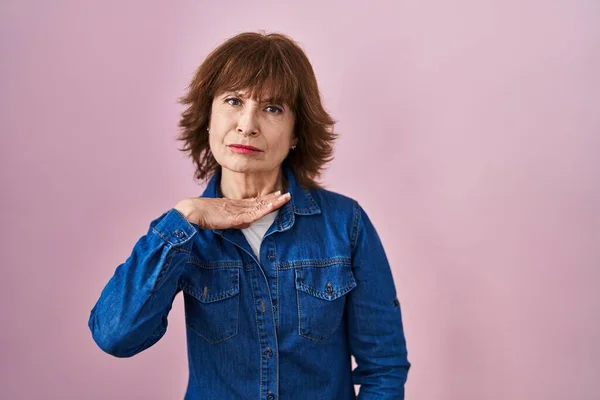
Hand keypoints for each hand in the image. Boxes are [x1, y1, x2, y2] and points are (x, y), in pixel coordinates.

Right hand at [174, 191, 290, 229]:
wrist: (191, 212)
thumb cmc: (201, 215)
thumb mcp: (222, 219)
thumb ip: (235, 221)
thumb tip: (248, 223)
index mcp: (233, 205)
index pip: (253, 201)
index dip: (266, 199)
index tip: (276, 195)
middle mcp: (238, 205)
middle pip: (259, 201)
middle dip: (273, 198)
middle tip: (286, 194)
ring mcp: (237, 209)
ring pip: (259, 205)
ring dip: (273, 202)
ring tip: (285, 198)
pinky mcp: (236, 216)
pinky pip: (254, 212)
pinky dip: (265, 209)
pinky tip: (273, 206)